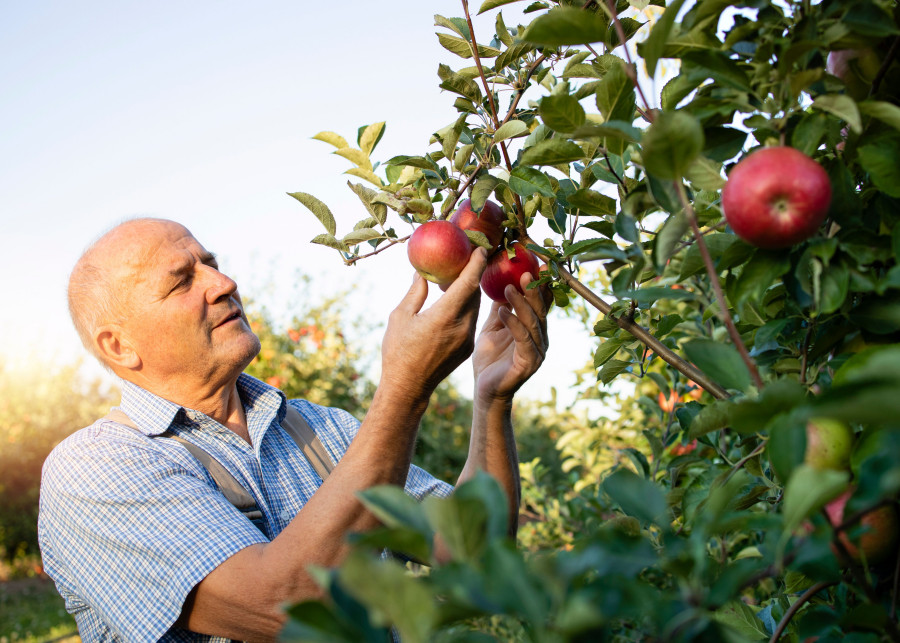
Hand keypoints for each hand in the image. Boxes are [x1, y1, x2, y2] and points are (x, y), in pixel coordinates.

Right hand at [380, 248, 486, 401]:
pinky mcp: (467, 348)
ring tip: (457, 278)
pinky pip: (471, 320)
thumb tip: (421, 272)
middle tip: (468, 257)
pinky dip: (466, 306)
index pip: (468, 283)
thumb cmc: (398, 351)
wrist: (408, 388)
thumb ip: (415, 293)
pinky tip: (454, 301)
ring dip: (470, 291)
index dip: (476, 264)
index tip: (480, 248)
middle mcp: (461, 327)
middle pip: (475, 293)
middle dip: (474, 274)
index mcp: (444, 316)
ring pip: (474, 307)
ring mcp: (467, 339)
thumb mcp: (400, 317)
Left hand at [472, 267, 550, 402]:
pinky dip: (513, 323)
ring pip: (533, 322)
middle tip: (525, 271)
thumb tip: (501, 283)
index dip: (541, 285)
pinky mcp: (529, 363)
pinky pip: (523, 339)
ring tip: (509, 287)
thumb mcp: (494, 327)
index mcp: (534, 329)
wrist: (485, 389)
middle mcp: (540, 338)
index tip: (539, 265)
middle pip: (540, 310)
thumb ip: (501, 308)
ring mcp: (537, 351)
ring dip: (522, 303)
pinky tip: (502, 311)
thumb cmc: (490, 359)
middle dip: (534, 290)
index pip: (541, 303)